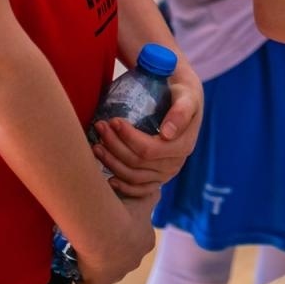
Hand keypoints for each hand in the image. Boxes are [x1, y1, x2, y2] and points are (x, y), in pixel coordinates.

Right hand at [73, 193, 156, 283]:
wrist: (107, 230)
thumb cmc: (124, 212)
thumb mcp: (143, 199)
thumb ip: (152, 195)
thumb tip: (156, 190)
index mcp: (146, 242)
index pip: (136, 241)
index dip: (125, 234)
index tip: (112, 225)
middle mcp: (134, 260)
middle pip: (124, 257)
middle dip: (113, 249)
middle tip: (96, 236)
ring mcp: (118, 274)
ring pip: (108, 271)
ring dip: (98, 263)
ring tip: (83, 250)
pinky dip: (84, 280)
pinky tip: (77, 269)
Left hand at [93, 64, 203, 198]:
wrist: (186, 100)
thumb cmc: (183, 93)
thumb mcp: (187, 96)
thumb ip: (181, 111)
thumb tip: (167, 133)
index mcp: (183, 145)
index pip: (148, 149)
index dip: (127, 138)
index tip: (113, 120)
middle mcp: (176, 163)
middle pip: (137, 163)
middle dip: (114, 146)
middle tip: (99, 127)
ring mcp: (167, 174)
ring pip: (134, 176)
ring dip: (112, 163)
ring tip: (96, 146)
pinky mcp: (158, 179)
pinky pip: (139, 190)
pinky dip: (123, 187)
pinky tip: (108, 178)